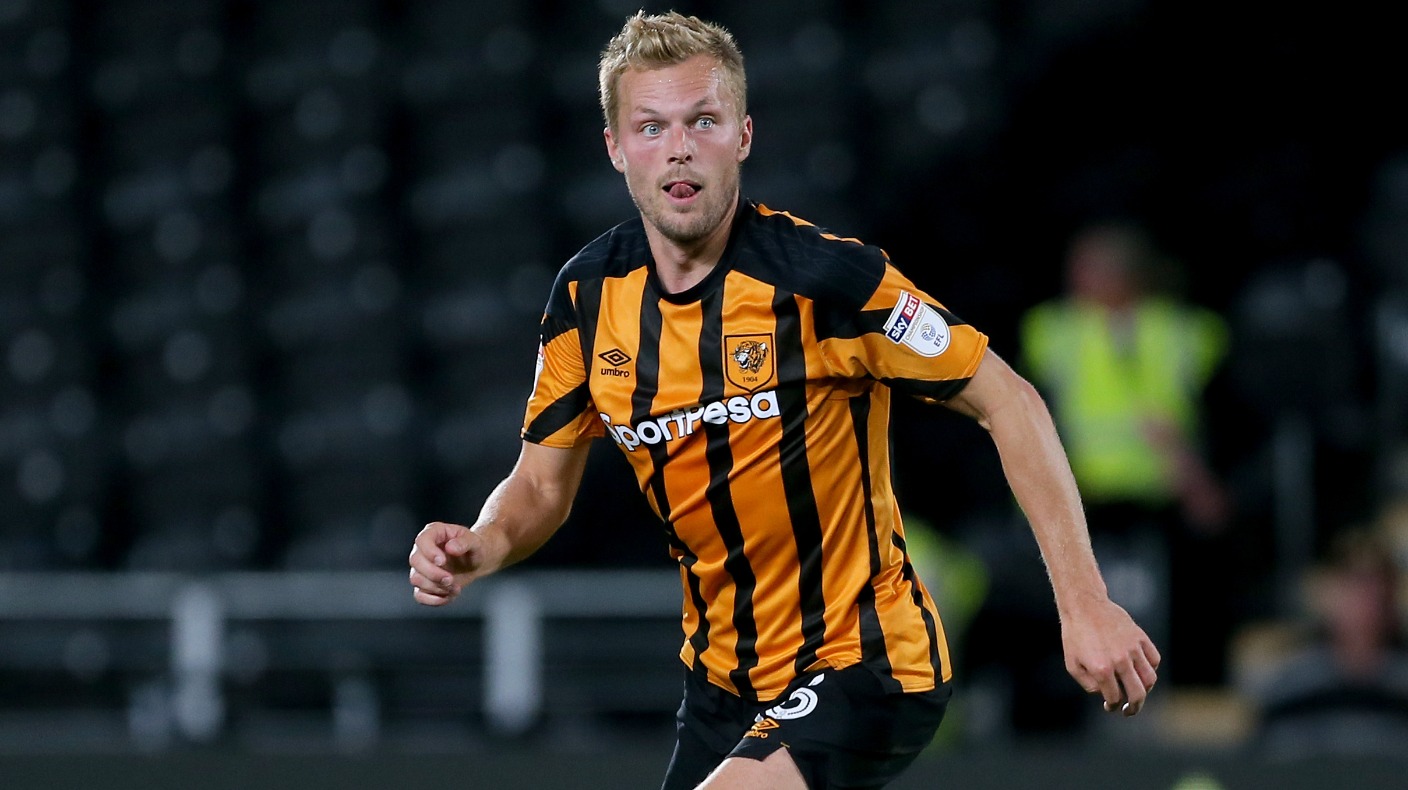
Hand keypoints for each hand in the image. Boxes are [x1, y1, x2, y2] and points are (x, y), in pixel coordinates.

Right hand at [407, 521, 493, 605]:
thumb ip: (464, 542)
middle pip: (415, 561)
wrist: (476, 562)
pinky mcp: (424, 584)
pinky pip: (419, 595)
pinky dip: (434, 599)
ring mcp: (421, 567)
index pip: (421, 540)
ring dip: (436, 587)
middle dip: (433, 574)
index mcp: (434, 533)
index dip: (429, 552)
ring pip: (416, 579)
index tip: (443, 561)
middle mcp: (423, 549)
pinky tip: (449, 595)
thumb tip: (450, 548)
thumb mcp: (475, 542)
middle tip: (451, 579)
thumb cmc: (474, 548)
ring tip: (455, 587)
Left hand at [1060, 597, 1160, 716]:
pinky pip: (1154, 659)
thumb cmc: (1075, 635)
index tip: (1111, 706)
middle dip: (1135, 707)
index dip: (1113, 706)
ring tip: (1136, 691)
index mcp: (1102, 669)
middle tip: (1130, 710)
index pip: (1115, 698)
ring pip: (1150, 679)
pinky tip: (1140, 671)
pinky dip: (1151, 669)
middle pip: (1138, 694)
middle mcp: (1120, 661)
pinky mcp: (1140, 637)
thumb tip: (1105, 694)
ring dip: (1145, 690)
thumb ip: (1089, 685)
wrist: (1084, 606)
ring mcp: (1132, 648)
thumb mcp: (1072, 664)